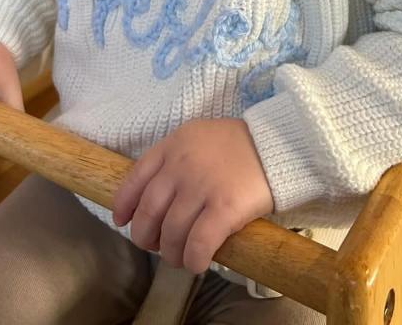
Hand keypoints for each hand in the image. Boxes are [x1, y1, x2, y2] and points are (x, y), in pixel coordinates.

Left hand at [112, 118, 273, 273]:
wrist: (278, 143)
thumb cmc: (238, 144)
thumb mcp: (197, 137)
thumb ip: (174, 158)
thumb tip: (154, 195)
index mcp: (173, 144)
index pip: (135, 178)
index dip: (124, 205)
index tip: (123, 221)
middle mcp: (181, 165)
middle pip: (149, 212)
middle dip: (146, 237)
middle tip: (155, 246)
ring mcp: (202, 187)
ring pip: (171, 233)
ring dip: (171, 254)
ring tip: (179, 258)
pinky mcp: (224, 208)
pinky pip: (198, 244)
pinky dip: (193, 260)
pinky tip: (197, 264)